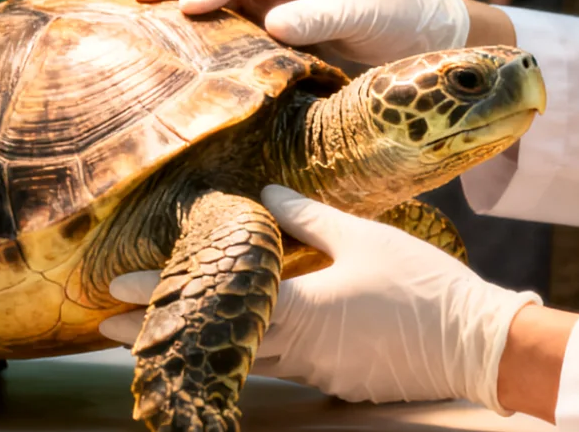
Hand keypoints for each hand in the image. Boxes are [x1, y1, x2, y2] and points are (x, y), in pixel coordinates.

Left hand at [99, 185, 539, 412]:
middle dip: (161, 330)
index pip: (215, 301)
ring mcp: (316, 373)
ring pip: (247, 354)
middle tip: (102, 327)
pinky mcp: (337, 383)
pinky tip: (246, 334)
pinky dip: (257, 348)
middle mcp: (298, 350)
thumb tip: (260, 195)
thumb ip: (308, 218)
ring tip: (163, 327)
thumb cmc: (423, 286)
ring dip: (205, 339)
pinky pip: (286, 364)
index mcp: (299, 309)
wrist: (476, 345)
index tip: (112, 294)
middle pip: (216, 339)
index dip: (160, 297)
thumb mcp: (364, 237)